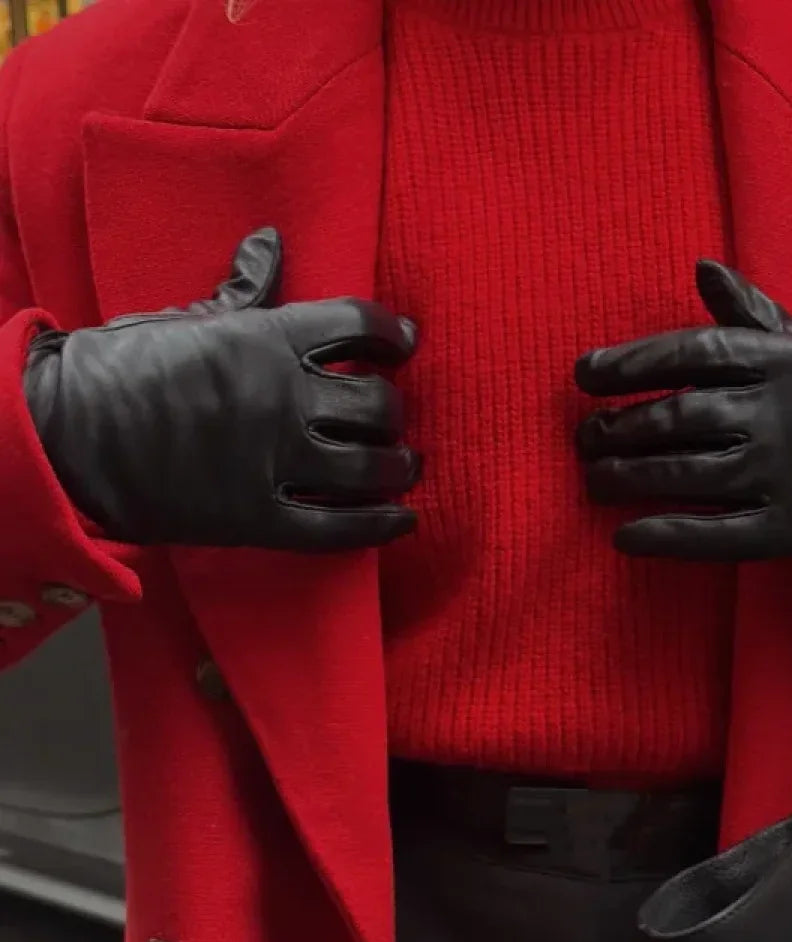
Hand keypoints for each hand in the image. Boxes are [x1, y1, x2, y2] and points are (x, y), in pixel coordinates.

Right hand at [22, 227, 420, 551]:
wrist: (67, 435)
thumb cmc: (122, 367)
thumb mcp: (187, 317)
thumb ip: (243, 291)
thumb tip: (270, 243)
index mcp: (267, 339)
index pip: (357, 325)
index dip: (391, 334)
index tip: (403, 343)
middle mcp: (283, 398)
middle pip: (376, 403)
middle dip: (393, 411)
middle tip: (391, 419)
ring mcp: (274, 461)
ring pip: (369, 467)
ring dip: (398, 467)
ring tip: (401, 467)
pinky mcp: (259, 518)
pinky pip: (339, 528)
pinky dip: (379, 526)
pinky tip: (402, 521)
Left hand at [574, 260, 791, 561]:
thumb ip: (761, 317)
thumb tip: (704, 272)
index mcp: (787, 359)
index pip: (690, 354)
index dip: (630, 364)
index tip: (584, 374)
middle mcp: (778, 414)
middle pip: (676, 418)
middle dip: (618, 427)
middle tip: (583, 437)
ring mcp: (784, 475)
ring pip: (685, 475)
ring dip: (627, 477)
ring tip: (592, 479)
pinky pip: (716, 536)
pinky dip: (665, 536)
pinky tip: (626, 537)